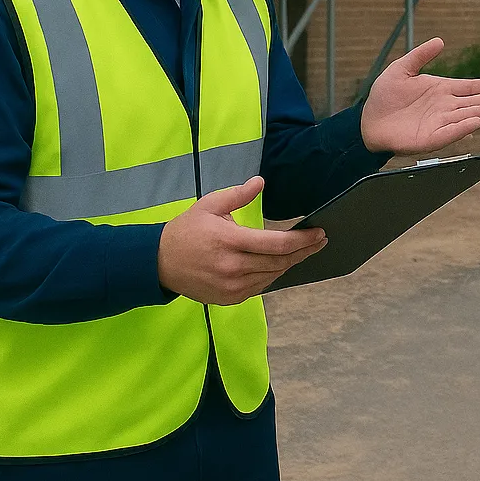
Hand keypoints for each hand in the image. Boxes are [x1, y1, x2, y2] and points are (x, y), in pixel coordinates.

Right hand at [158, 177, 327, 304]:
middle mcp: (234, 267)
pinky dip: (273, 275)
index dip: (303, 240)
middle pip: (280, 262)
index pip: (277, 244)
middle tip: (320, 241)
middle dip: (304, 251)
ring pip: (273, 276)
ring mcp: (232, 286)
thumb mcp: (209, 205)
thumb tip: (260, 182)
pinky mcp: (229, 298)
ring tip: (305, 251)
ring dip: (290, 263)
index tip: (319, 233)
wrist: (159, 263)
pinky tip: (281, 264)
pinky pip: (261, 287)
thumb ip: (238, 195)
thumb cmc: (187, 230)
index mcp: (230, 241)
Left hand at [361, 37, 479, 154]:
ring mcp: (440, 124)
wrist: (367, 121)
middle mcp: (446, 108)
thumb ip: (420, 56)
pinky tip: (475, 123)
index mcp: (442, 91)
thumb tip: (440, 40)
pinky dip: (463, 129)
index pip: (471, 87)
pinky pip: (450, 134)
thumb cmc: (384, 97)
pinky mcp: (430, 139)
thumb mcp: (401, 69)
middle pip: (476, 102)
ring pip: (467, 117)